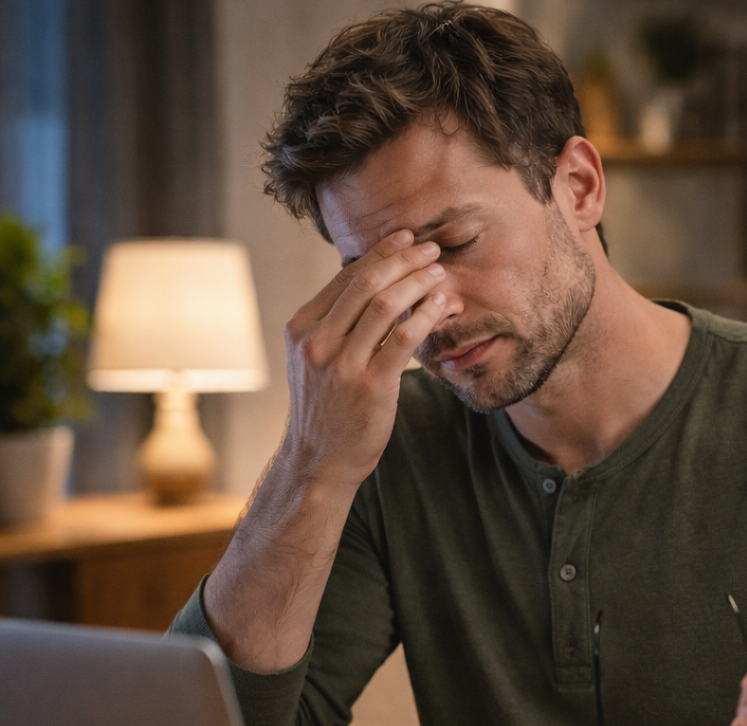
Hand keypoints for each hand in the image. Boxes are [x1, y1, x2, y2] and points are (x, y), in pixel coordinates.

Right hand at [281, 228, 448, 488]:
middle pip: (366, 282)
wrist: (319, 461)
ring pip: (386, 304)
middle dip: (403, 259)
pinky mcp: (370, 386)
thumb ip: (335, 325)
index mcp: (301, 328)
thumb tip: (372, 286)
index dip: (379, 253)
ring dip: (419, 282)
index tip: (405, 239)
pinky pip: (405, 338)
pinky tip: (443, 304)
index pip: (345, 277)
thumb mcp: (315, 361)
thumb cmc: (326, 410)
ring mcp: (342, 364)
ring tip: (440, 273)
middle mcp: (318, 342)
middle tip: (431, 249)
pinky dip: (427, 315)